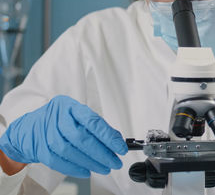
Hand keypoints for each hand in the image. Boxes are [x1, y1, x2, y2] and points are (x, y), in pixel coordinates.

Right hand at [0, 95, 127, 177]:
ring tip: (104, 168)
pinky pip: (58, 161)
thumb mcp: (77, 115)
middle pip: (81, 138)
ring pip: (70, 151)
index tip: (121, 148)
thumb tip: (116, 141)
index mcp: (70, 107)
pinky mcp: (39, 148)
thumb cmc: (59, 120)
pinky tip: (87, 171)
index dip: (109, 137)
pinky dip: (74, 168)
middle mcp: (57, 118)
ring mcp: (46, 133)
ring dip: (90, 162)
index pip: (93, 122)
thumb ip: (96, 126)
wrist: (30, 127)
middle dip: (102, 153)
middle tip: (114, 162)